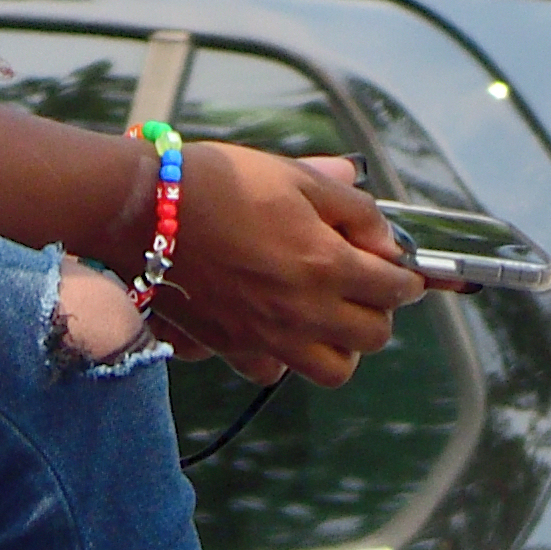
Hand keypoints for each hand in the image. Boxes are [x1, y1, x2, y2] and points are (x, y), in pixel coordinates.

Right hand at [137, 145, 419, 387]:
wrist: (143, 210)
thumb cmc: (219, 183)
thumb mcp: (295, 176)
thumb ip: (352, 208)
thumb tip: (385, 240)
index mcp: (325, 265)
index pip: (395, 289)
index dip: (407, 277)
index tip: (402, 269)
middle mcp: (303, 311)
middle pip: (374, 337)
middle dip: (380, 310)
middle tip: (365, 285)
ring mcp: (267, 336)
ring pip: (333, 370)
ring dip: (342, 345)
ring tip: (329, 313)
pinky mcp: (231, 347)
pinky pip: (274, 373)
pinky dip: (285, 358)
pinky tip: (279, 326)